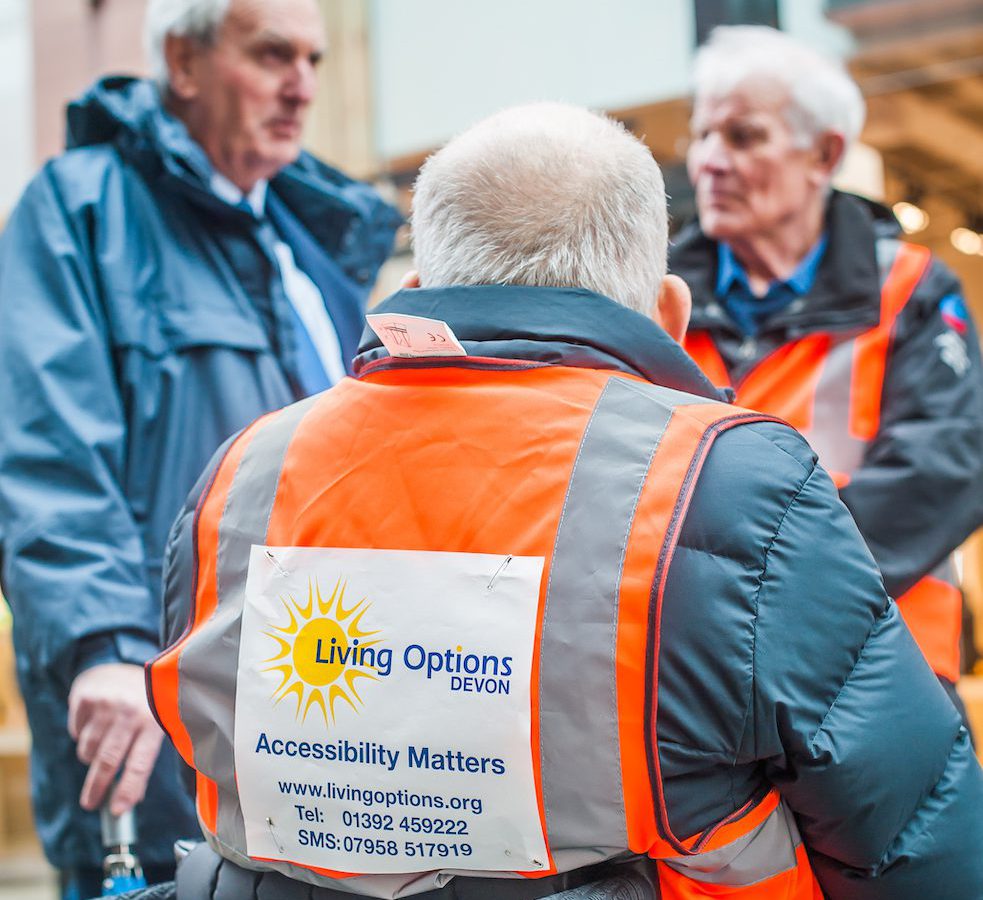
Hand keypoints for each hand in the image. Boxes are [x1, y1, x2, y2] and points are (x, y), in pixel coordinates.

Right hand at [67, 662, 163, 814]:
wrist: (121, 663)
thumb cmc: (142, 702)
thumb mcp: (154, 721)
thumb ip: (145, 755)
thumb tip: (131, 800)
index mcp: (154, 720)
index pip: (140, 763)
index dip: (128, 790)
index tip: (118, 811)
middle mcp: (130, 712)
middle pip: (108, 761)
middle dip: (97, 787)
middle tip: (90, 803)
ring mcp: (106, 704)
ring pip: (89, 750)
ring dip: (91, 757)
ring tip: (101, 747)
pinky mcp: (85, 698)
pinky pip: (76, 733)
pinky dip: (82, 736)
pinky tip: (95, 724)